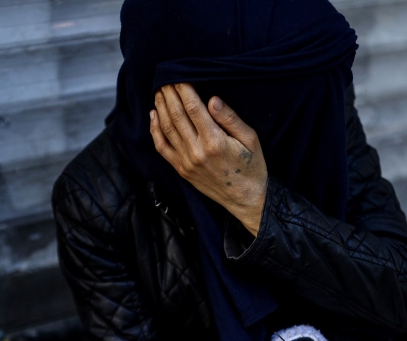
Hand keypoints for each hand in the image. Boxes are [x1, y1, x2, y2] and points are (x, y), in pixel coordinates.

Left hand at [149, 83, 267, 234]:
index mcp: (215, 141)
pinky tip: (153, 115)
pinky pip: (162, 148)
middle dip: (170, 94)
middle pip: (177, 115)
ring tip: (159, 91)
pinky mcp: (181, 170)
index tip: (179, 76)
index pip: (193, 108)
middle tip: (164, 78)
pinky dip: (155, 130)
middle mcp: (197, 151)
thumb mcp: (250, 139)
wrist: (246, 199)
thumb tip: (212, 100)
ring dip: (161, 107)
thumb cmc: (252, 167)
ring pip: (167, 129)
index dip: (184, 90)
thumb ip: (230, 119)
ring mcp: (186, 162)